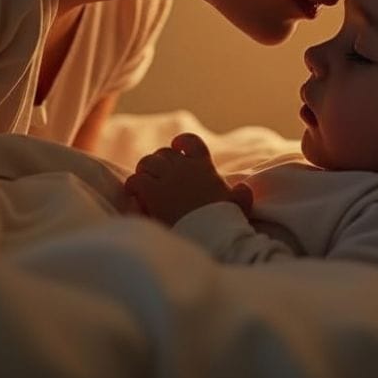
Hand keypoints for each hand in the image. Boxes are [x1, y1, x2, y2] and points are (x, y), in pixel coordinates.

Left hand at [125, 133, 252, 225]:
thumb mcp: (239, 205)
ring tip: (144, 186)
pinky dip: (133, 186)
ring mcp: (167, 179)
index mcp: (204, 167)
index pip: (191, 141)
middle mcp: (184, 168)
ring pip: (147, 162)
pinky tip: (135, 197)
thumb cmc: (225, 222)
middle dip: (158, 162)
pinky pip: (136, 180)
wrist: (211, 235)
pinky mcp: (153, 193)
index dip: (181, 143)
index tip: (176, 148)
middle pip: (163, 153)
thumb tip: (243, 189)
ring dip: (144, 172)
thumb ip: (241, 194)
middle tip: (156, 178)